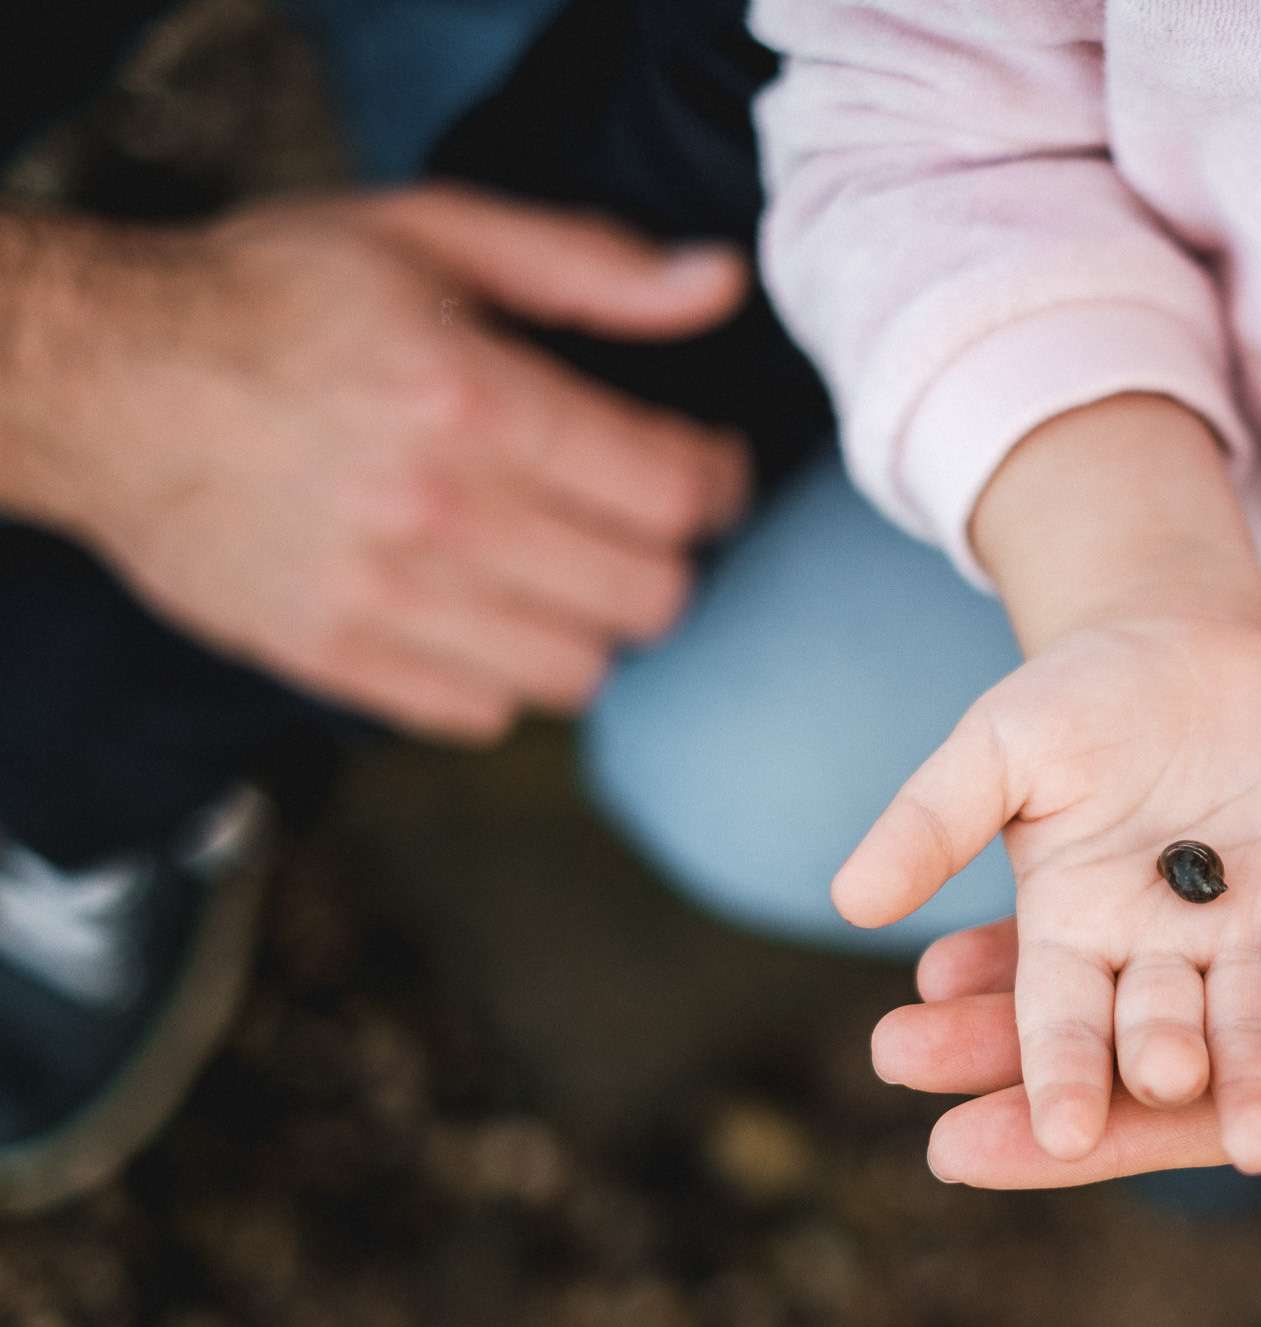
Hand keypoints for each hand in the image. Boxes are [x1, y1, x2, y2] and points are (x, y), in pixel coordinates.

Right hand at [0, 184, 750, 740]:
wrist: (96, 380)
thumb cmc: (269, 295)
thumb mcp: (430, 233)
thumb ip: (589, 265)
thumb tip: (719, 283)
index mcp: (472, 400)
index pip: (674, 492)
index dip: (717, 481)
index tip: (701, 467)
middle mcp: (435, 513)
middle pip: (647, 596)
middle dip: (664, 556)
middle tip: (632, 520)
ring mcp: (381, 601)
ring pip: (579, 672)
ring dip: (589, 623)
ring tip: (556, 567)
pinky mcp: (332, 660)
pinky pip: (484, 713)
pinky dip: (503, 673)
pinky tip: (479, 608)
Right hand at [833, 614, 1260, 1173]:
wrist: (1179, 641)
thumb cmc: (1072, 700)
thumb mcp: (995, 749)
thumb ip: (932, 823)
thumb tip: (848, 901)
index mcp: (1072, 932)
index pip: (1062, 1020)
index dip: (1061, 1076)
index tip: (1059, 1135)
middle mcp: (1159, 950)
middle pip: (1158, 1029)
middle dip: (1159, 1069)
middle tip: (1164, 1095)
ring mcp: (1244, 925)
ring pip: (1248, 1019)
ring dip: (1253, 1080)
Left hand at [875, 575, 1260, 1310]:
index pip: (1253, 1108)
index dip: (1119, 1142)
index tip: (969, 1163)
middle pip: (1195, 1003)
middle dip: (1051, 1035)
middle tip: (893, 1056)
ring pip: (1210, 878)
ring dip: (1081, 911)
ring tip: (936, 951)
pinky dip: (1177, 777)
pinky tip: (1069, 797)